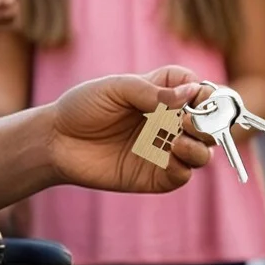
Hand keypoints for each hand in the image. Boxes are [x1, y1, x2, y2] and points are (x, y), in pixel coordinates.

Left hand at [46, 66, 214, 194]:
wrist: (56, 140)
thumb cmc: (83, 107)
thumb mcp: (115, 88)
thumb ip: (151, 91)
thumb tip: (190, 93)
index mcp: (161, 94)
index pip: (198, 90)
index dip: (206, 93)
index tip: (201, 96)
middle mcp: (167, 122)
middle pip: (207, 123)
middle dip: (208, 122)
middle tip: (187, 122)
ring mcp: (162, 149)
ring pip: (202, 151)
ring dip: (200, 146)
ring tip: (179, 141)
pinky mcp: (153, 175)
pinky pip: (181, 175)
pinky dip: (184, 168)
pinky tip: (170, 158)